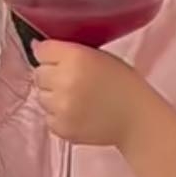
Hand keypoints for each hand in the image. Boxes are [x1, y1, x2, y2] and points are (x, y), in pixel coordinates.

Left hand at [31, 41, 158, 147]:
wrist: (137, 119)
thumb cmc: (122, 83)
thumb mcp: (99, 56)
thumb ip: (70, 51)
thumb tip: (38, 48)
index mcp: (75, 58)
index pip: (41, 51)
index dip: (49, 54)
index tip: (57, 59)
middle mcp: (64, 81)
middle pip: (38, 73)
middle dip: (50, 75)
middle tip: (69, 80)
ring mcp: (61, 107)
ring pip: (41, 96)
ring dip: (52, 95)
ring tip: (74, 98)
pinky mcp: (62, 128)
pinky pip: (48, 117)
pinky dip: (57, 115)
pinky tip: (76, 113)